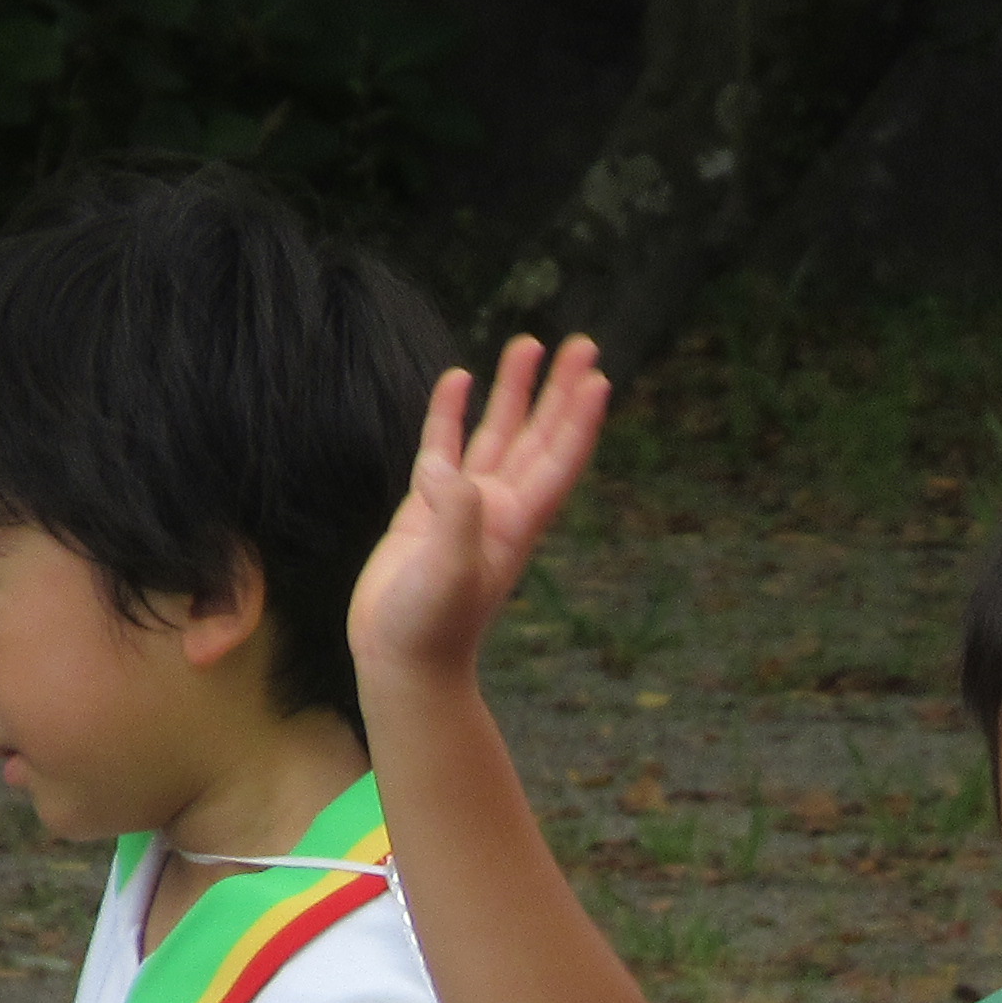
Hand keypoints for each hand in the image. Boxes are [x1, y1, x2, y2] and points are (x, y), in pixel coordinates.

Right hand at [348, 334, 614, 684]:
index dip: (579, 420)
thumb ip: (456, 518)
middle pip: (539, 435)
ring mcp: (468, 505)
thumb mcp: (449, 572)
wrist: (402, 658)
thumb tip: (449, 471)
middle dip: (560, 390)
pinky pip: (445, 447)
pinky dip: (451, 414)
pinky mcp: (430, 507)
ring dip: (515, 391)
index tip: (600, 378)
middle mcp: (501, 507)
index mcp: (517, 522)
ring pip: (498, 433)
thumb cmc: (431, 626)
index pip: (557, 461)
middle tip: (583, 344)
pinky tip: (459, 378)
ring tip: (528, 344)